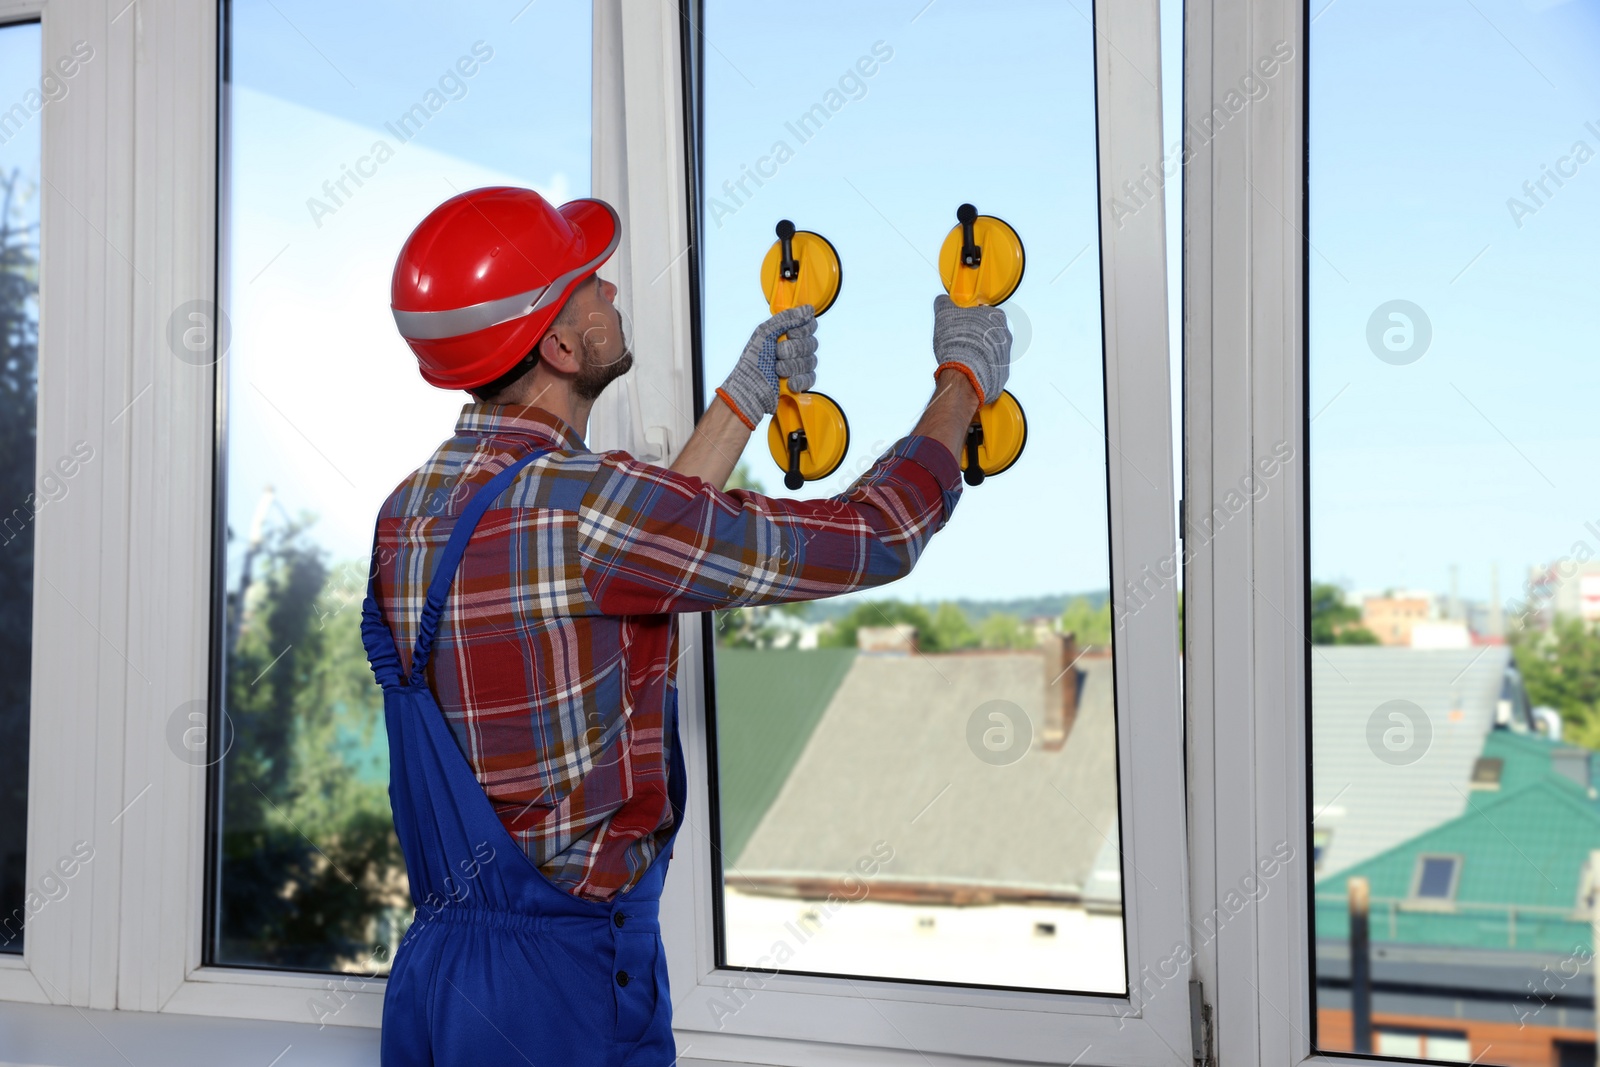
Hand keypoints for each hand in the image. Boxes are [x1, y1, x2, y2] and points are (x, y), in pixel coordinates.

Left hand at [715, 306, 818, 428]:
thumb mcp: (764, 333)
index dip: (803, 330)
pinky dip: (799, 380)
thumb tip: (809, 309)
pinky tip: (788, 383)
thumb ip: (786, 319)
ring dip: (792, 366)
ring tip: (777, 370)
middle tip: (777, 354)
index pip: (809, 325)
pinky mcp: (800, 382)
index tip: (790, 334)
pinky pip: (811, 378)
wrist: (748, 390)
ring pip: (811, 361)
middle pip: (811, 343)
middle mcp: (794, 348)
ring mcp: (798, 366)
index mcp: (785, 334)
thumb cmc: (752, 361)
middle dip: (793, 350)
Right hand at [932, 294, 1010, 404]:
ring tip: (962, 356)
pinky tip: (968, 368)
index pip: (983, 311)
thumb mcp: (944, 314)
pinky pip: (990, 367)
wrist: (966, 373)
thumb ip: (945, 303)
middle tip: (959, 339)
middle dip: (974, 335)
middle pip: (988, 331)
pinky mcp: (1002, 373)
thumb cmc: (958, 341)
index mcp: (996, 316)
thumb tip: (943, 300)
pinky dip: (980, 367)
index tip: (959, 322)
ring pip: (990, 349)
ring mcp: (1006, 355)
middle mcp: (1006, 335)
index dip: (969, 316)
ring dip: (978, 351)